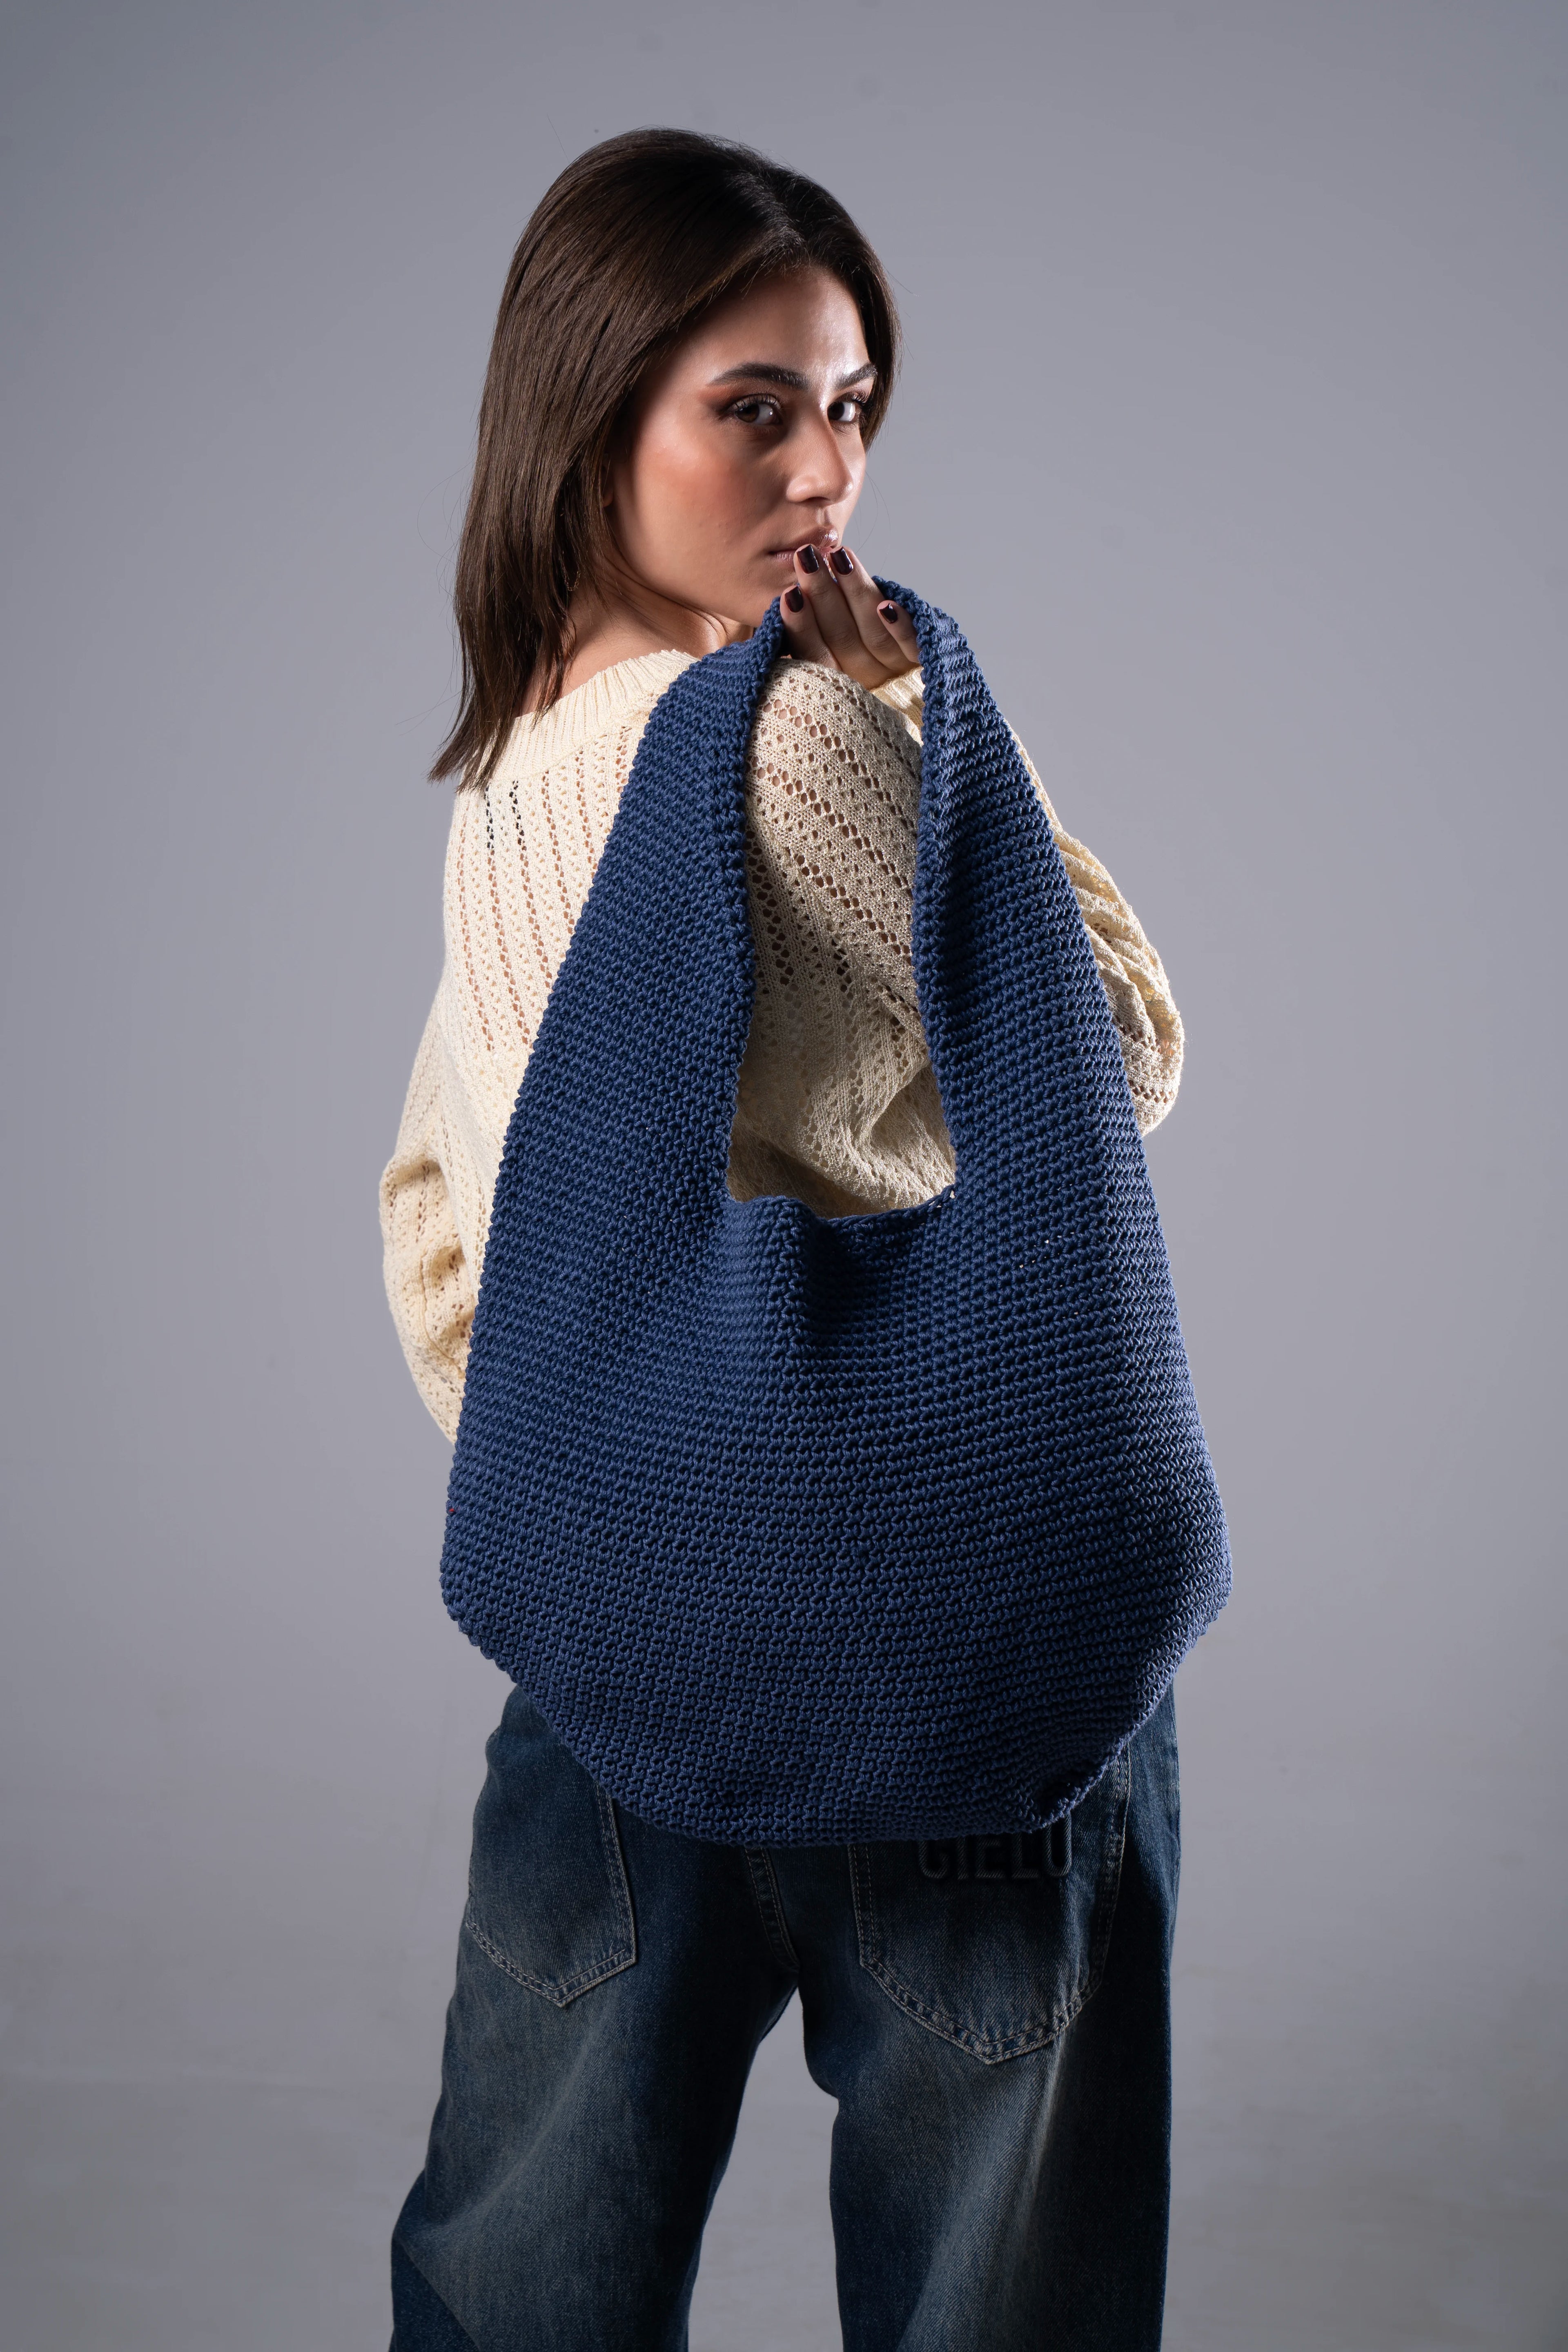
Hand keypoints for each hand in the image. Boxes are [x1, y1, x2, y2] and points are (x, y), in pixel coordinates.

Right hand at [778, 543, 919, 689]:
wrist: (921, 705)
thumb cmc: (866, 670)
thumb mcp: (837, 660)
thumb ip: (818, 637)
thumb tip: (792, 596)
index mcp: (837, 683)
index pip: (814, 656)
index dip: (800, 627)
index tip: (789, 594)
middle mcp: (865, 681)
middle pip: (842, 638)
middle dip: (822, 595)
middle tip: (806, 557)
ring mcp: (896, 672)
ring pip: (873, 635)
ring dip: (855, 593)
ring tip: (839, 555)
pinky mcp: (925, 661)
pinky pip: (912, 646)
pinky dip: (900, 627)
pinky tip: (887, 605)